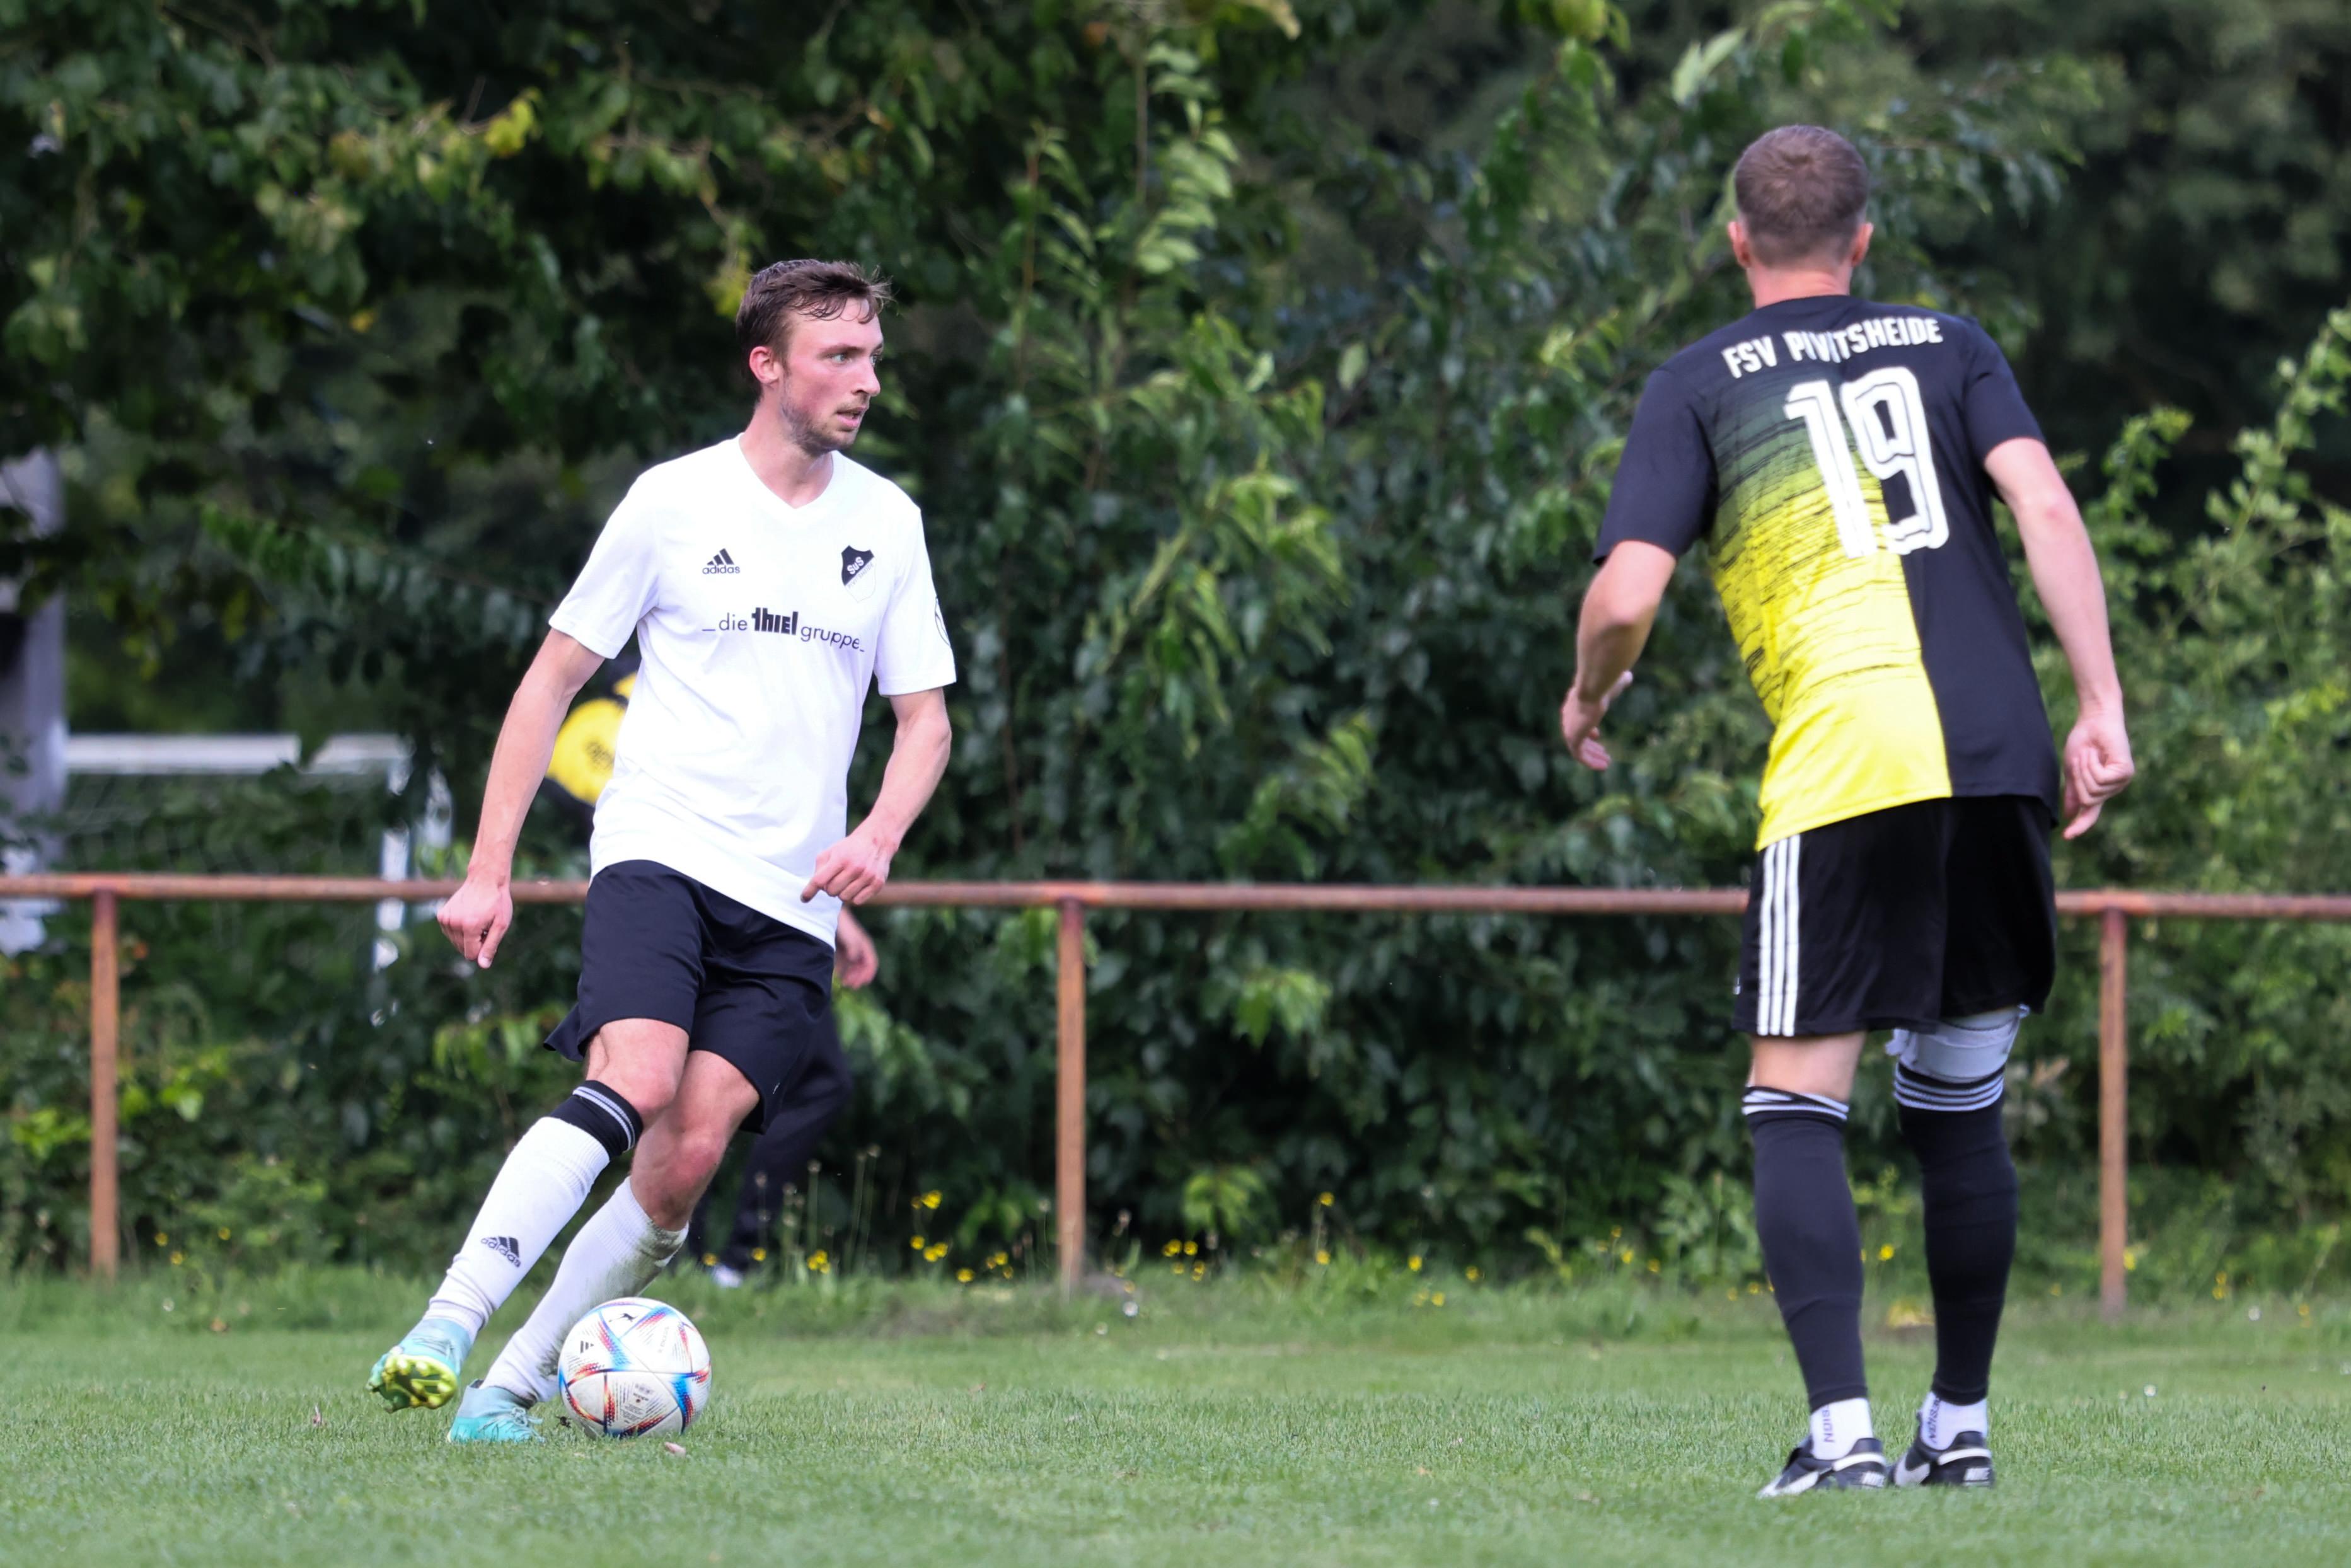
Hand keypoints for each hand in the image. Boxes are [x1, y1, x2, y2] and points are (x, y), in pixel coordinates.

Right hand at [437, 870, 514, 968]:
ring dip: (467, 936)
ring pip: (455, 942)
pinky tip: (468, 916)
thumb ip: (491, 946)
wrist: (485, 879)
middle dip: (474, 942)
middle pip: (462, 949)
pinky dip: (459, 929)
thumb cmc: (497, 902)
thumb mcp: (501, 925)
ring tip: (477, 920)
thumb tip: (482, 965)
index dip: (482, 949)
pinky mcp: (441, 915)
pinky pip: (450, 933)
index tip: (489, 934)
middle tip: (484, 925)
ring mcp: (445, 918)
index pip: (471, 954)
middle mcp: (454, 923)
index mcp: (469, 926)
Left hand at [801, 820, 896, 905]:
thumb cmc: (849, 848)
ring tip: (846, 882)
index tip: (804, 898)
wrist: (877, 841)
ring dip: (842, 892)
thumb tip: (816, 888)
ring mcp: (867, 877)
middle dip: (829, 887)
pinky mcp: (877, 884)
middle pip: (831, 891)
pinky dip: (853, 897)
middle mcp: (855, 868)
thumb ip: (820, 868)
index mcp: (841, 859)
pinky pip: (857, 901)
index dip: (809, 891)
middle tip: (835, 879)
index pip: (819, 880)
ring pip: (844, 898)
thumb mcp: (831, 851)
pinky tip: (856, 886)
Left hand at [833, 909, 878, 988]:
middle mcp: (860, 948)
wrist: (830, 914)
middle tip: (849, 985)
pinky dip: (843, 969)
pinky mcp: (842, 948)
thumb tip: (854, 959)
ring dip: (851, 975)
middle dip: (858, 977)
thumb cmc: (842, 925)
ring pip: (854, 965)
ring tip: (844, 983)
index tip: (860, 984)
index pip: (871, 963)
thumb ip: (854, 948)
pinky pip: (845, 962)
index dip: (867, 975)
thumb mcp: (850, 937)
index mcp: (865, 945)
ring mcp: (851, 948)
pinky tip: (838, 975)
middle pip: (863, 966)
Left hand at [1558, 670, 1634, 771]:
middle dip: (1591, 745)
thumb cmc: (1603, 684)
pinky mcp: (1572, 739)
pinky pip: (1580, 756)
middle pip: (1579, 736)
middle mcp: (1569, 717)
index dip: (1587, 728)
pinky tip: (1603, 766)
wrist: (1592, 689)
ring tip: (1606, 763)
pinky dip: (1590, 762)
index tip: (1596, 735)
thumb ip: (1618, 682)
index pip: (1578, 719)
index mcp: (1574, 704)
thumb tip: (1628, 676)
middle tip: (1603, 752)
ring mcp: (1569, 729)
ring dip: (1593, 756)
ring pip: (1580, 748)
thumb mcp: (1612, 684)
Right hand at [2060, 706, 2134, 839]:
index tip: (2067, 837)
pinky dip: (2092, 765)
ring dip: (2084, 770)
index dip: (2080, 825)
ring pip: (2093, 791)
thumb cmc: (2083, 741)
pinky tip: (2097, 753)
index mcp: (2100, 789)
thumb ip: (2072, 792)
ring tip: (2090, 753)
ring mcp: (2121, 781)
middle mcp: (2113, 788)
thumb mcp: (2072, 770)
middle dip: (2077, 780)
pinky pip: (2100, 780)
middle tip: (2080, 759)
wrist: (2094, 719)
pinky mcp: (2125, 773)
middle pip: (2087, 800)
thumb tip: (2069, 814)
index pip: (2091, 814)